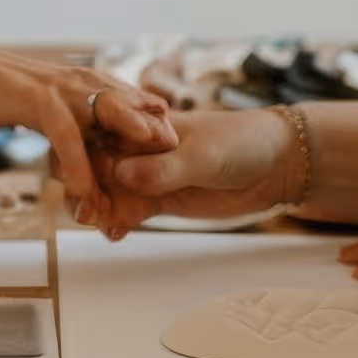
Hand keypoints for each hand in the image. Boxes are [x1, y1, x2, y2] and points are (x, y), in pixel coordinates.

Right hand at [0, 47, 174, 213]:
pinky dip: (81, 168)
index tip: (178, 157)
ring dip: (130, 154)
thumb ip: (70, 119)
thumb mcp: (42, 104)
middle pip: (135, 109)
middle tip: (183, 165)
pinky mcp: (40, 101)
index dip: (156, 129)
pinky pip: (69, 140)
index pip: (135, 104)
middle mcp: (82, 82)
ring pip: (110, 121)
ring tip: (151, 183)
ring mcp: (63, 90)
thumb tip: (88, 143)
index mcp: (86, 82)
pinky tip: (88, 194)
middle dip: (160, 138)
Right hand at [90, 109, 300, 237]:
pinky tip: (116, 234)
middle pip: (95, 165)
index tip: (80, 183)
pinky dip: (117, 222)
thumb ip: (163, 167)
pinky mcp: (159, 198)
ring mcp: (148, 174)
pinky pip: (128, 211)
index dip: (83, 158)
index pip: (101, 136)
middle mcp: (138, 147)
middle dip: (84, 187)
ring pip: (108, 191)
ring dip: (98, 209)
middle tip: (87, 212)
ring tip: (102, 226)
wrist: (277, 165)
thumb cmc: (241, 143)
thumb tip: (121, 174)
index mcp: (143, 123)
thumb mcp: (202, 155)